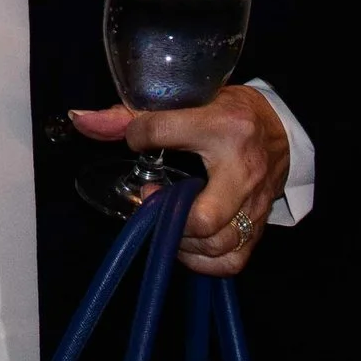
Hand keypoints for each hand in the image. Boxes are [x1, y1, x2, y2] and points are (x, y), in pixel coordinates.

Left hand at [69, 84, 289, 275]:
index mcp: (222, 126)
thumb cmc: (228, 112)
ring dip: (181, 240)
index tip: (136, 140)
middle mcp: (242, 170)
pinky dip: (203, 259)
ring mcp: (255, 203)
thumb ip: (128, 115)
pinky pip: (232, 260)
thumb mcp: (186, 100)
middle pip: (203, 217)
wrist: (280, 128)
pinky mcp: (260, 225)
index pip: (163, 132)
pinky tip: (185, 242)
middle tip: (151, 198)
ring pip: (218, 243)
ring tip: (166, 219)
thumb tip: (80, 120)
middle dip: (168, 217)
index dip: (138, 136)